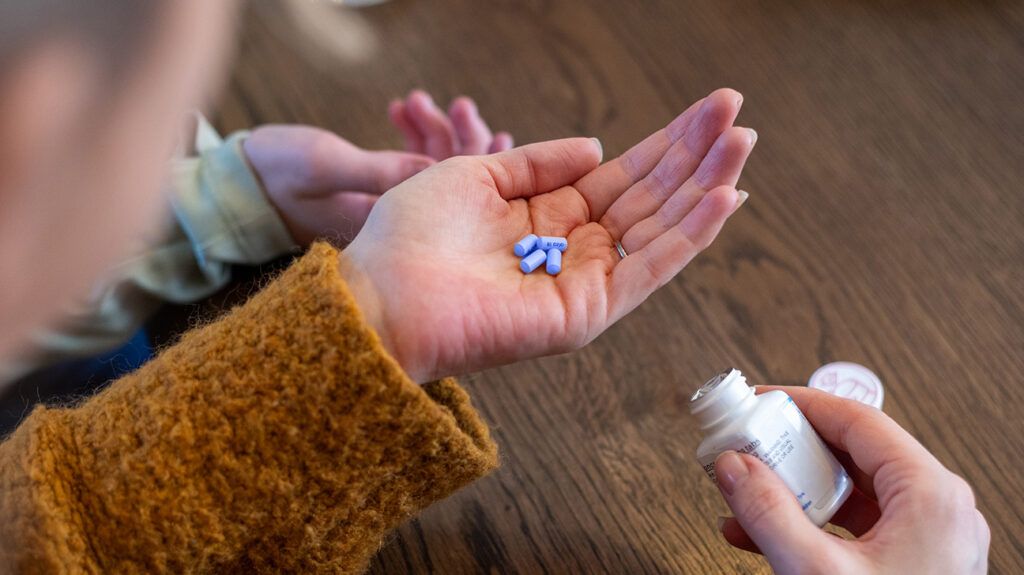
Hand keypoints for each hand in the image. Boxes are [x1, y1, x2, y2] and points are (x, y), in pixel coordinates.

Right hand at [244, 92, 511, 245]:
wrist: (237, 184)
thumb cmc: (275, 175)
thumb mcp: (327, 167)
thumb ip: (380, 170)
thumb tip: (437, 169)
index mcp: (393, 227)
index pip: (454, 202)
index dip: (481, 168)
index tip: (495, 135)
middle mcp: (399, 223)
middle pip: (452, 184)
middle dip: (461, 141)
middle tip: (460, 106)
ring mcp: (390, 208)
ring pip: (432, 167)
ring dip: (432, 130)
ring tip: (419, 100)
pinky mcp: (378, 191)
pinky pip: (409, 162)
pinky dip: (411, 133)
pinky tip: (402, 109)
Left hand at [342, 88, 754, 381]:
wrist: (382, 294)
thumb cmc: (412, 238)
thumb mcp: (476, 173)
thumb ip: (538, 164)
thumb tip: (598, 147)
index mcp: (548, 216)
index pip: (624, 175)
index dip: (666, 142)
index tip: (708, 108)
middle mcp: (574, 249)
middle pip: (651, 197)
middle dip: (696, 155)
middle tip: (737, 113)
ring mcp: (585, 282)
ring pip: (661, 229)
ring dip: (706, 186)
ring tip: (742, 143)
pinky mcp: (588, 311)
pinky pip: (649, 269)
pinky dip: (689, 235)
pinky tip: (723, 196)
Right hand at [714, 387, 989, 573]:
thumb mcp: (817, 574)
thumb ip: (767, 513)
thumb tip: (734, 467)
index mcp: (930, 495)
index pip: (857, 419)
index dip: (801, 403)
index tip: (759, 401)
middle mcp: (936, 508)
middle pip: (851, 452)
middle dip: (788, 450)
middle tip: (747, 446)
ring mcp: (926, 537)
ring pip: (849, 489)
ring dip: (792, 489)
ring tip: (745, 494)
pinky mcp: (912, 562)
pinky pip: (855, 524)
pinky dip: (810, 522)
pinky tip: (764, 533)